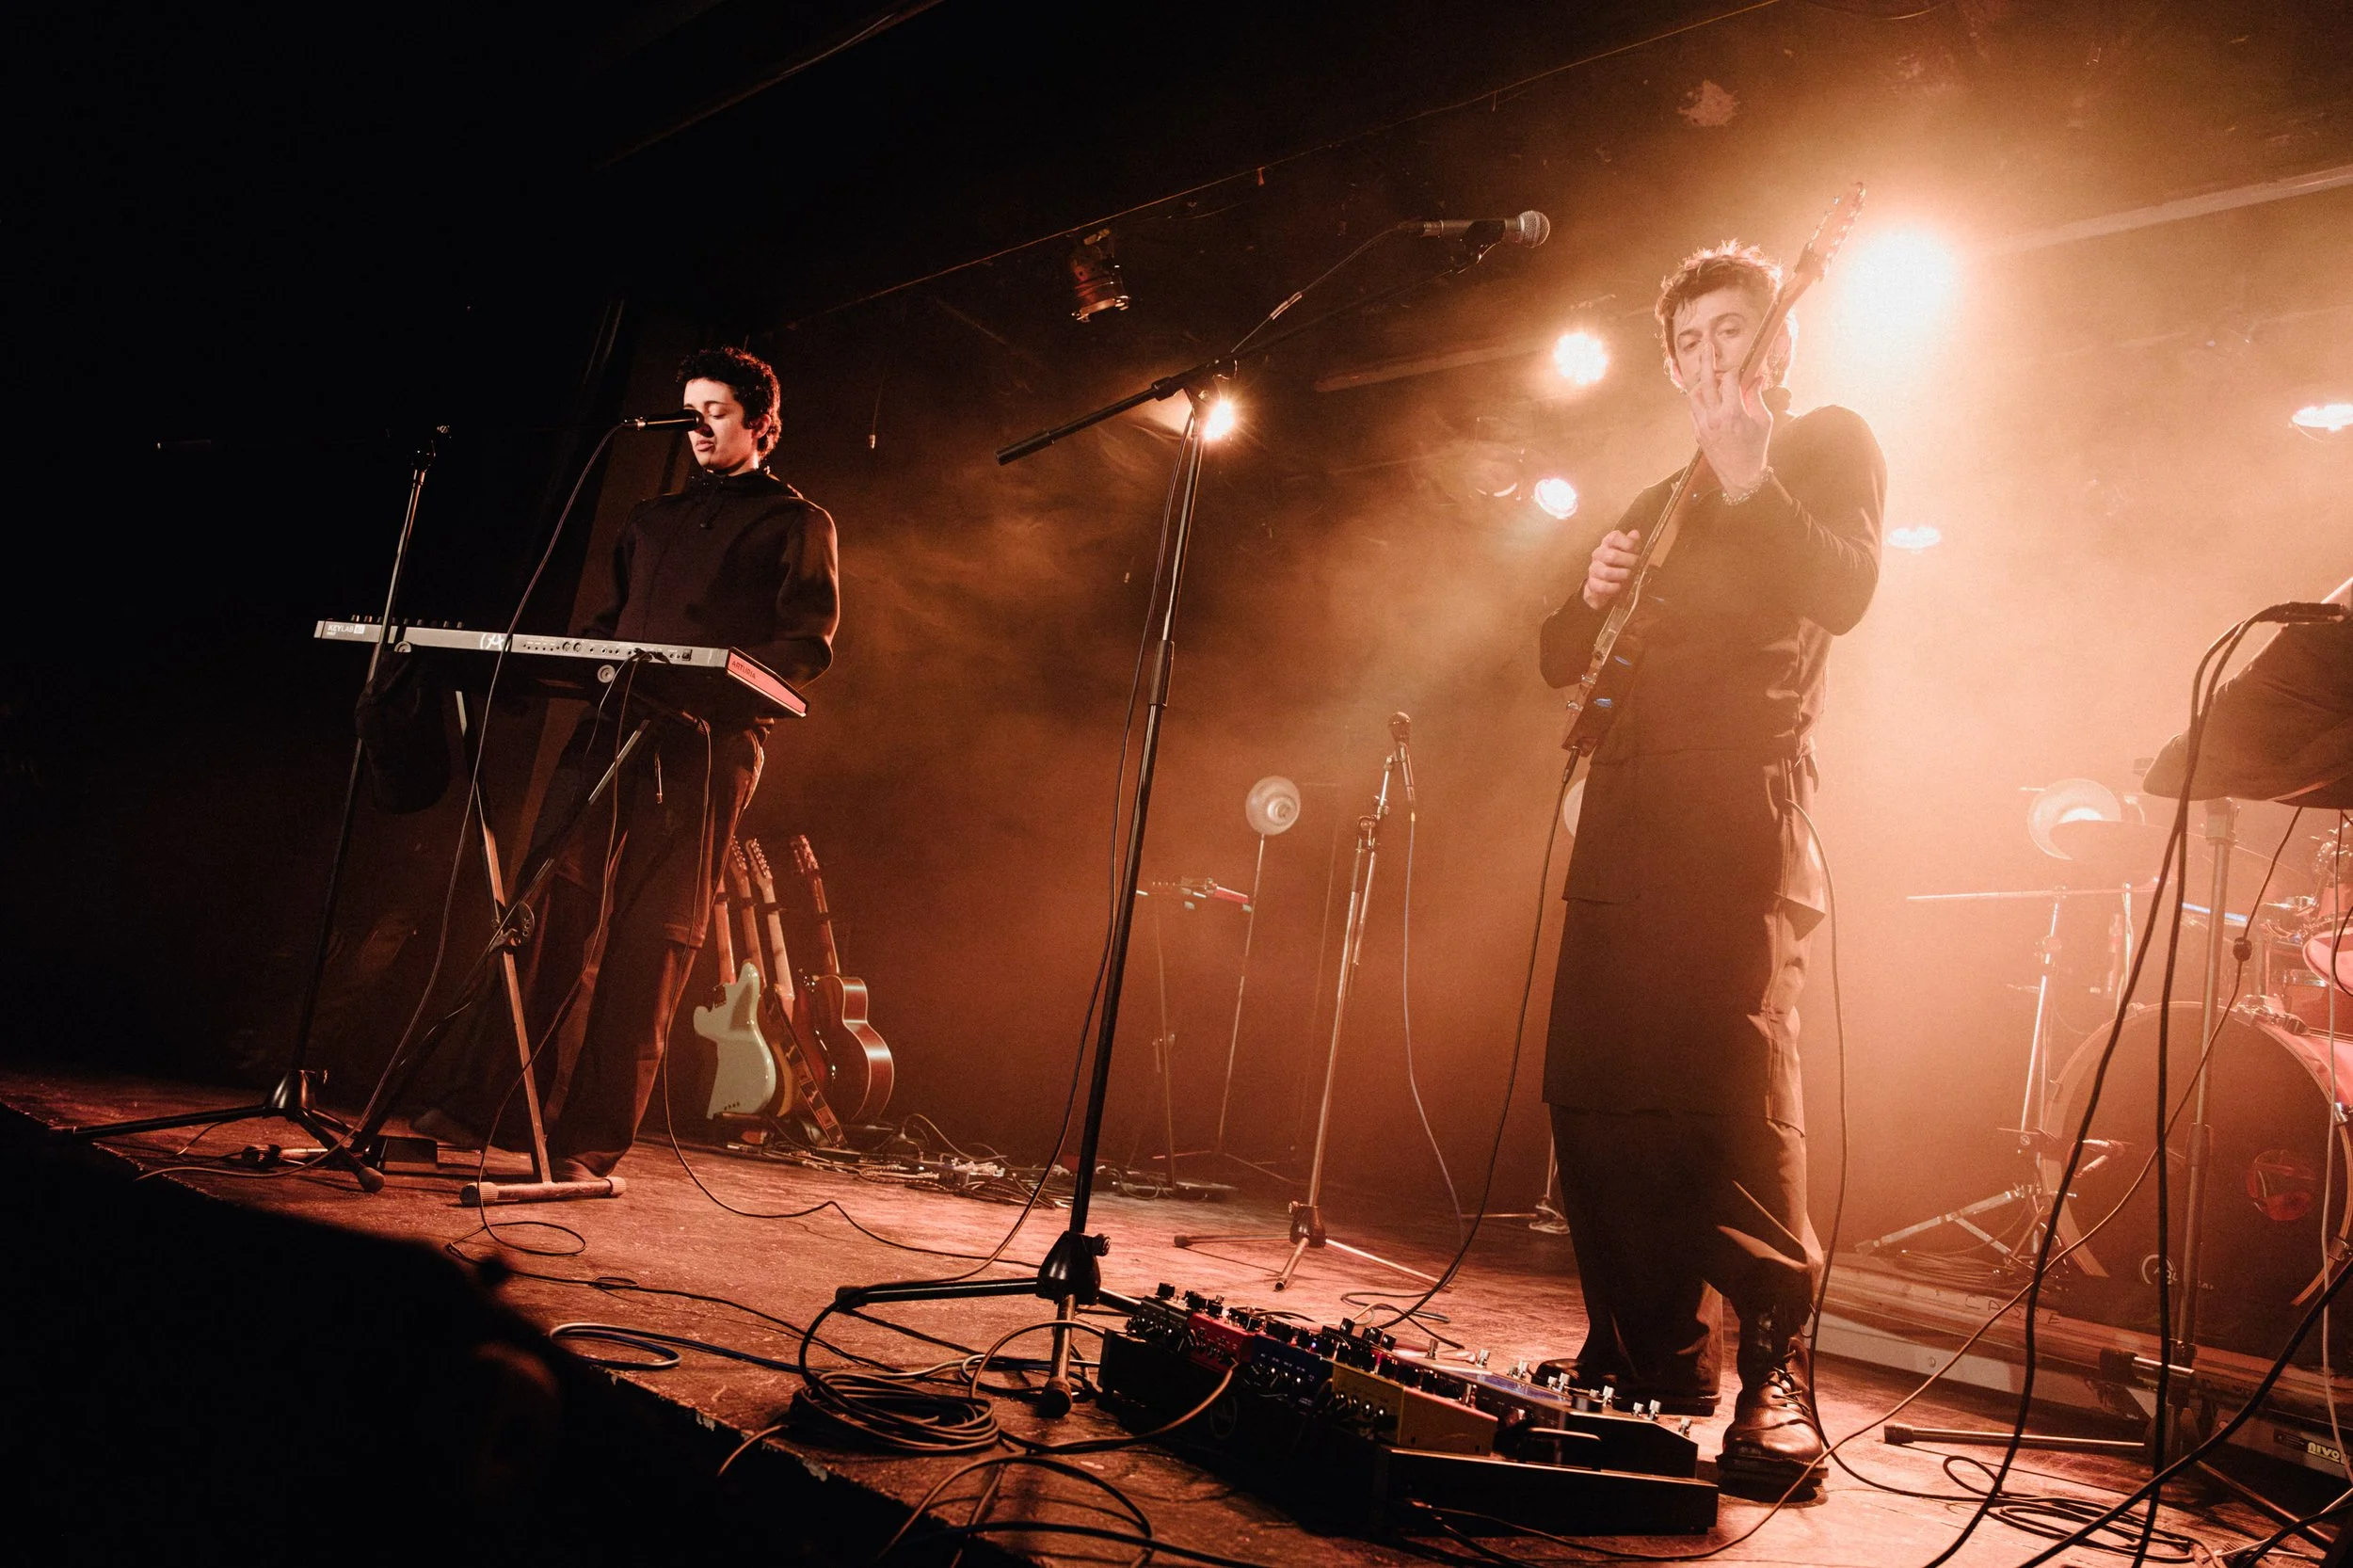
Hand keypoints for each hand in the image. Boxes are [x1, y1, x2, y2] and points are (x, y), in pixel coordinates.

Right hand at [1582, 528, 1641, 609]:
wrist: (1602, 583)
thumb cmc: (1618, 564)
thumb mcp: (1627, 552)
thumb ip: (1631, 543)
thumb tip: (1635, 533)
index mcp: (1607, 543)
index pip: (1615, 537)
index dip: (1628, 543)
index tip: (1635, 550)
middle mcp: (1598, 554)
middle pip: (1612, 556)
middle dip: (1628, 561)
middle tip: (1636, 565)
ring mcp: (1594, 569)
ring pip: (1607, 572)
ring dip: (1621, 575)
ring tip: (1628, 576)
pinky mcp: (1592, 583)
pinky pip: (1602, 586)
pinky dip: (1612, 587)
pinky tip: (1619, 586)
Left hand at [1685, 343, 1772, 496]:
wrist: (1741, 476)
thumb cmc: (1756, 448)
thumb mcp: (1763, 421)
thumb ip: (1756, 397)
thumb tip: (1756, 378)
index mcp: (1733, 413)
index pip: (1730, 380)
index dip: (1735, 370)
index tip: (1740, 367)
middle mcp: (1714, 417)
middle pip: (1706, 381)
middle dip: (1707, 360)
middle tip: (1706, 345)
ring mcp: (1703, 425)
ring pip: (1694, 394)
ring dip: (1700, 380)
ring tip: (1705, 370)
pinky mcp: (1698, 432)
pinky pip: (1693, 409)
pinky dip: (1698, 398)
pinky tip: (1704, 393)